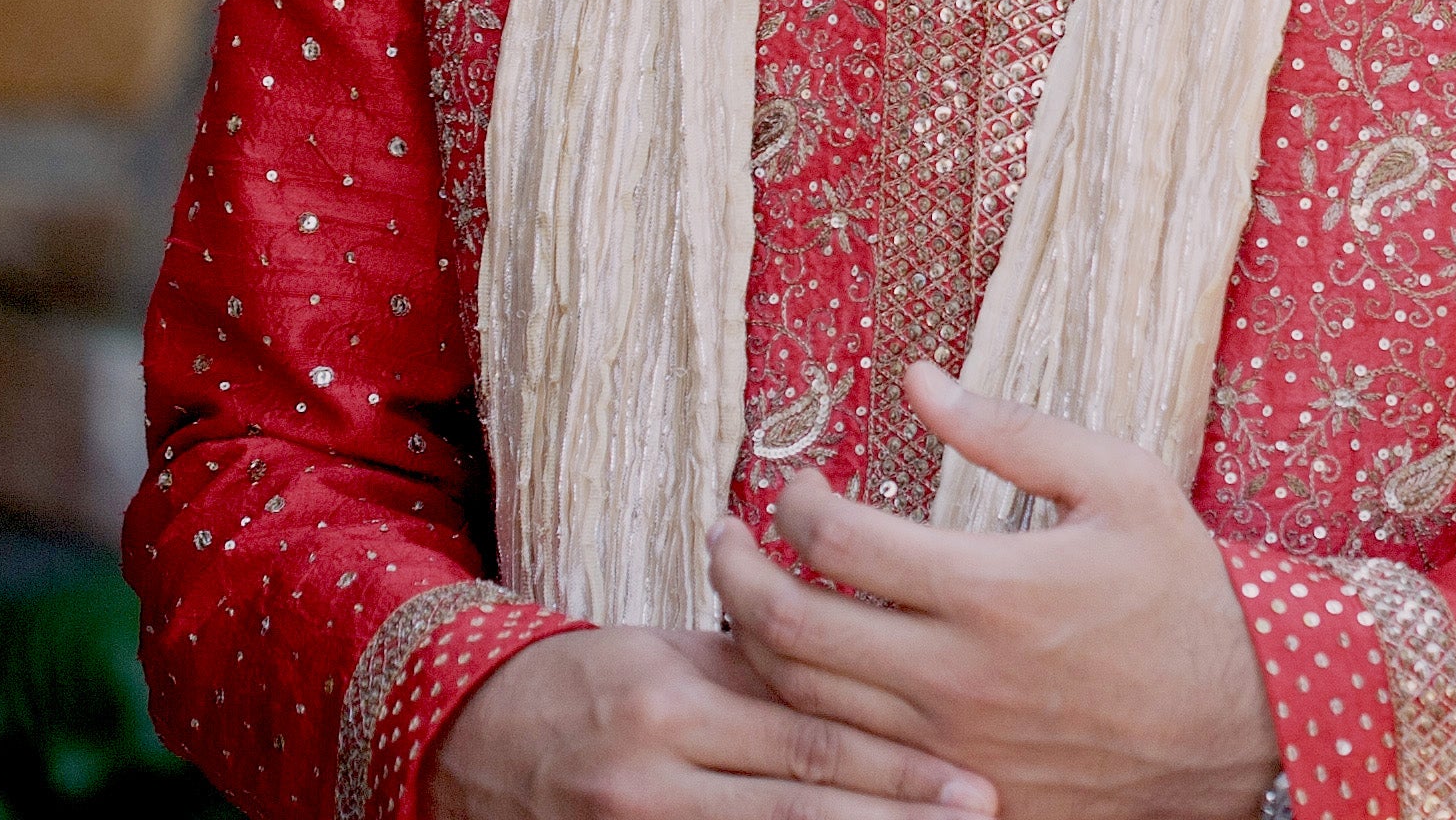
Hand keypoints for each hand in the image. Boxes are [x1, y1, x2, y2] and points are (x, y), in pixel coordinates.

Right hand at [428, 624, 997, 819]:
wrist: (473, 737)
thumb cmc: (594, 680)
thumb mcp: (671, 651)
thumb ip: (763, 664)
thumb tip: (869, 660)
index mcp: (670, 701)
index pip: (804, 739)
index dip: (893, 766)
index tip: (970, 778)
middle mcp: (654, 776)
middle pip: (799, 808)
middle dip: (896, 818)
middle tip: (982, 813)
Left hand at [707, 364, 1284, 819]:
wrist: (1245, 723)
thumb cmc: (1183, 594)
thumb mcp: (1121, 483)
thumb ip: (1011, 432)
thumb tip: (917, 381)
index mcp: (990, 588)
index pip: (835, 541)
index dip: (795, 501)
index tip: (799, 483)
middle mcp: (954, 676)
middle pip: (788, 629)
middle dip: (734, 572)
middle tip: (724, 536)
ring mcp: (950, 748)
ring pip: (802, 704)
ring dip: (753, 644)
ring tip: (746, 599)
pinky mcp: (958, 797)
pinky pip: (848, 764)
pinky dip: (804, 718)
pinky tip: (800, 681)